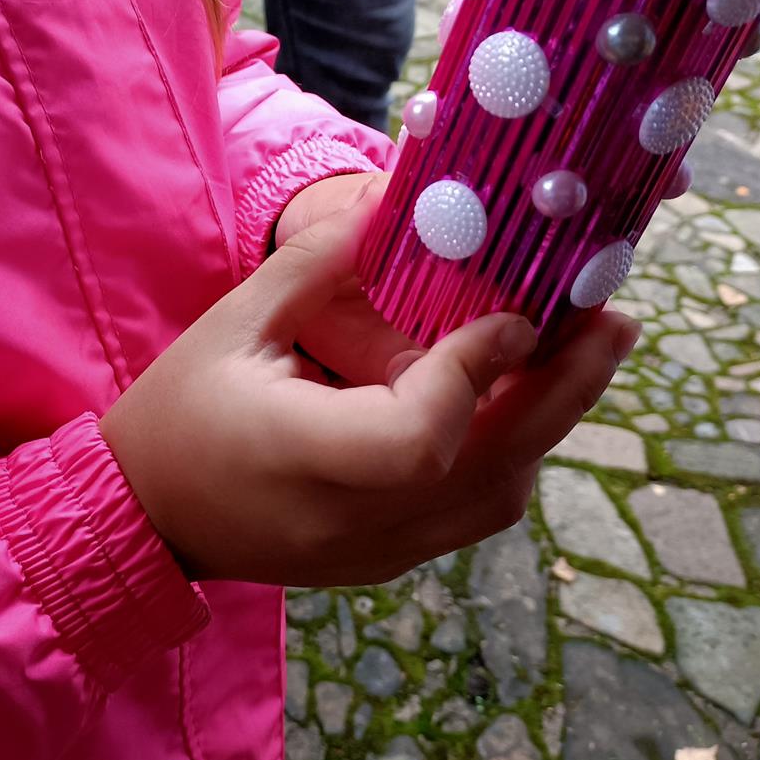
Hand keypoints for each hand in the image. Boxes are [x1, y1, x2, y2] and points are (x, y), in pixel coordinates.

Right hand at [101, 188, 638, 585]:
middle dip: (564, 394)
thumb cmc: (177, 412)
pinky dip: (512, 452)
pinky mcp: (388, 559)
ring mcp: (377, 551)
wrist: (145, 517)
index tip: (510, 313)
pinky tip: (523, 396)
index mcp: (300, 458)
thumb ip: (317, 265)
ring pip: (497, 499)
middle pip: (490, 473)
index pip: (417, 437)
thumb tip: (395, 200)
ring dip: (547, 423)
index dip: (472, 375)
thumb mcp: (233, 324)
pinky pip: (475, 512)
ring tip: (584, 350)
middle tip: (614, 320)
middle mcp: (352, 519)